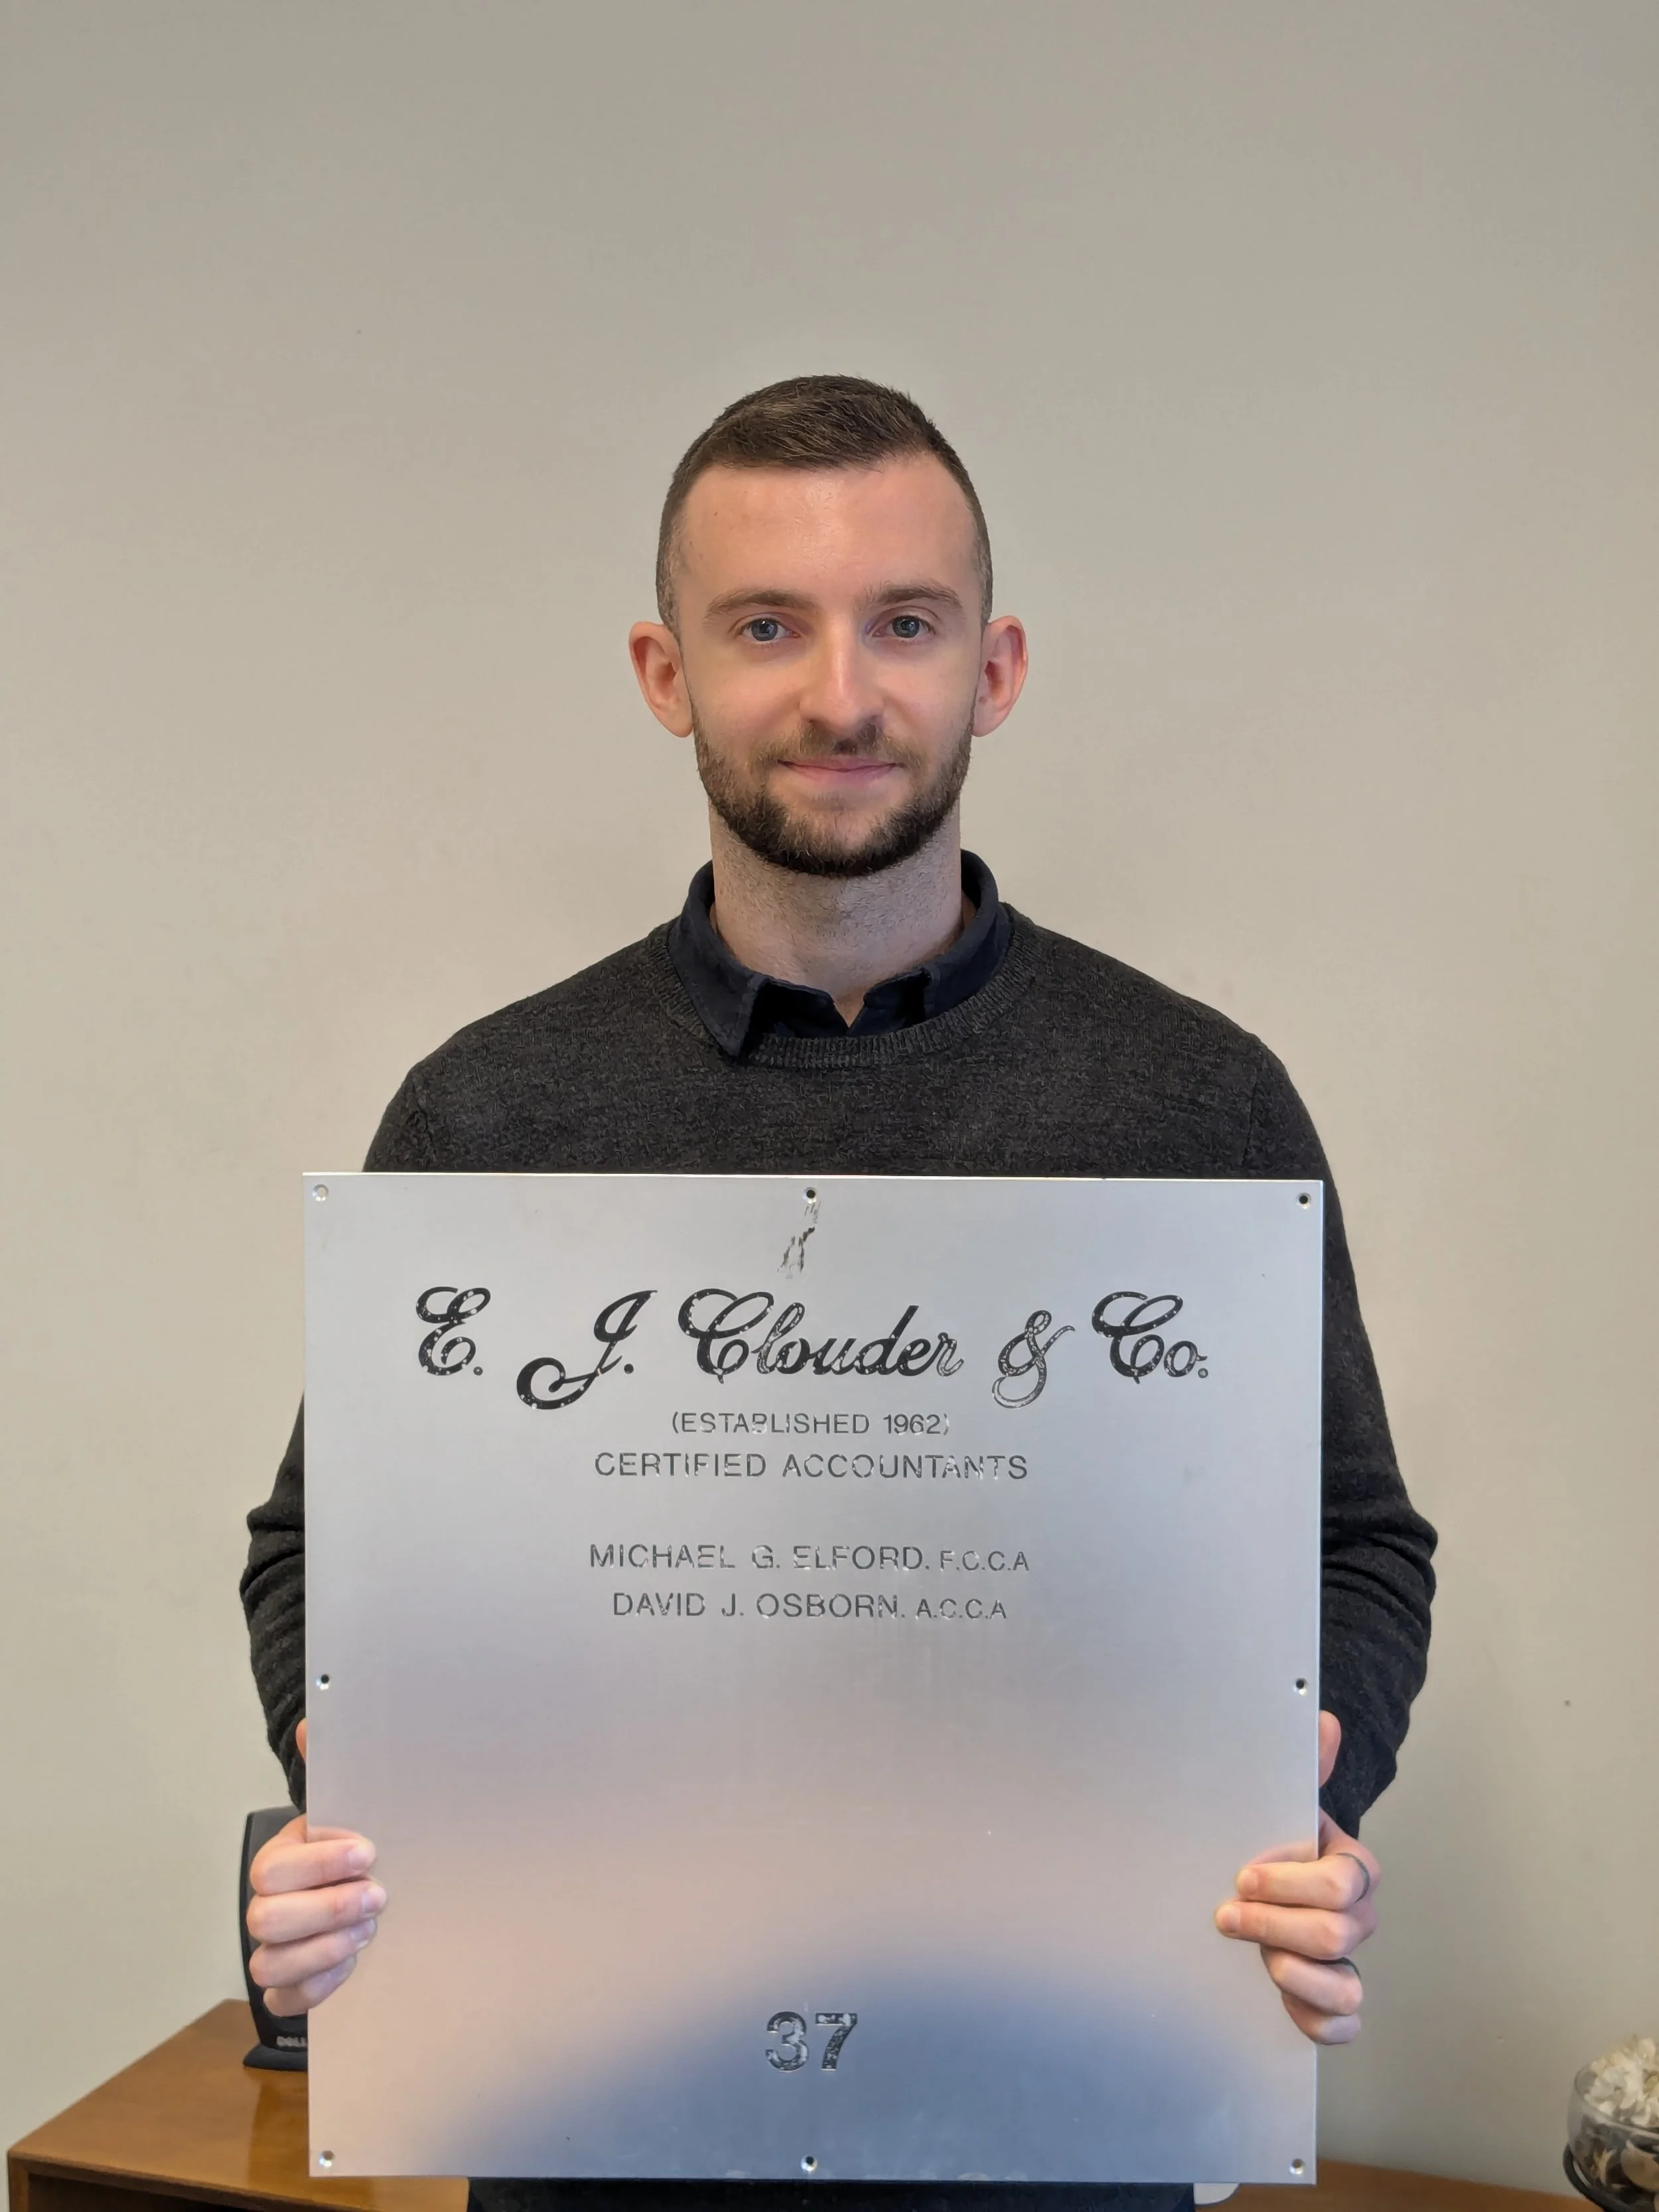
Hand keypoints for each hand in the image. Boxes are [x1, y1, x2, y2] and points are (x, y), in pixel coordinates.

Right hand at [246, 1718, 384, 2015]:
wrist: (361, 1886)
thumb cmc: (352, 1844)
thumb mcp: (347, 1805)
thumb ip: (330, 1769)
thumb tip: (312, 1723)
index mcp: (279, 1860)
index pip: (275, 1868)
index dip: (319, 1863)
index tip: (368, 1852)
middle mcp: (268, 1907)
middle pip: (267, 1919)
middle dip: (327, 1909)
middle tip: (377, 1896)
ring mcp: (275, 1949)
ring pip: (270, 1963)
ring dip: (324, 1948)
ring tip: (369, 1930)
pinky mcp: (291, 1986)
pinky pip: (285, 1999)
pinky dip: (316, 1986)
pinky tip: (352, 1965)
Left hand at [1214, 1711, 1379, 2044]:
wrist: (1265, 1886)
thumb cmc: (1276, 1843)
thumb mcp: (1283, 1803)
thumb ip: (1304, 1766)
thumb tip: (1322, 1721)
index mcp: (1352, 1868)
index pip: (1341, 1882)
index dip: (1289, 1883)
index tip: (1243, 1875)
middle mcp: (1358, 1918)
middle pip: (1334, 1934)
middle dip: (1274, 1926)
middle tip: (1227, 1915)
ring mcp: (1349, 1962)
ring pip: (1345, 1986)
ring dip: (1293, 1973)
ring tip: (1257, 1957)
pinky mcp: (1334, 2001)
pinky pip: (1342, 2025)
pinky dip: (1313, 2019)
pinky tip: (1278, 1998)